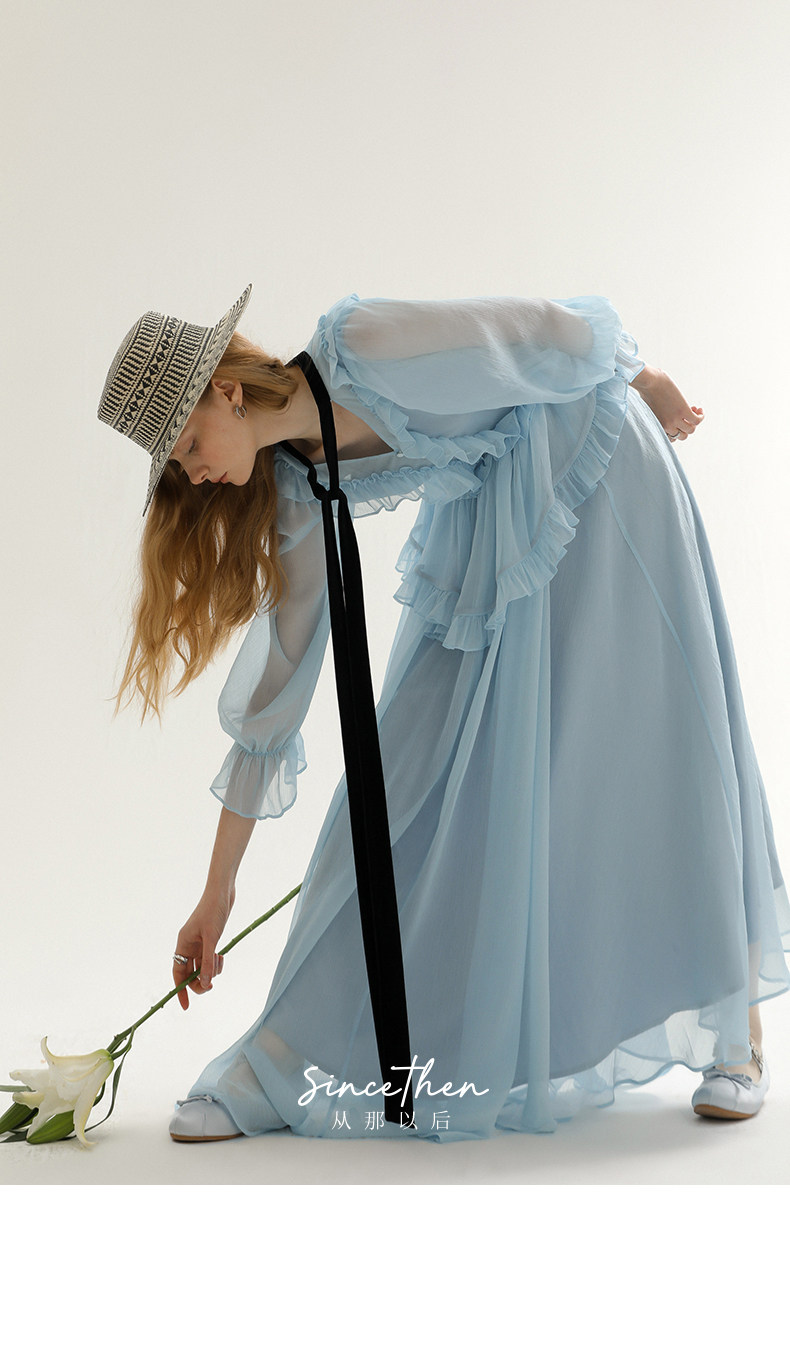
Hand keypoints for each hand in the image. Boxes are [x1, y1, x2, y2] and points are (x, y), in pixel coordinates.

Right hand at [172, 886, 234, 1010]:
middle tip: (212, 984)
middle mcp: (188, 946)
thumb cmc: (214, 911)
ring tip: (220, 959)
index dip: (180, 990)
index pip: (177, 974)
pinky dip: (216, 963)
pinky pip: (210, 960)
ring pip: (202, 968)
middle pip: (190, 974)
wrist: (223, 892)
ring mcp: (199, 944)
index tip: (185, 1006)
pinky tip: (222, 955)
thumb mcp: (211, 938)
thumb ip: (207, 962)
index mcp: (183, 944)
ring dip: (211, 970)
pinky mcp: (210, 941)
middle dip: (201, 981)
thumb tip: (205, 983)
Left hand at [631, 365, 703, 441]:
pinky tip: (699, 409)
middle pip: (682, 436)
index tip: (679, 419)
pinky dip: (701, 416)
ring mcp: (675, 420)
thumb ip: (658, 414)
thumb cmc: (647, 390)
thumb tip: (665, 410)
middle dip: (686, 426)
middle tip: (687, 414)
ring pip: (691, 430)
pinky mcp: (683, 411)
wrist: (649, 382)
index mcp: (658, 426)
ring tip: (694, 410)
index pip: (671, 438)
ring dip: (695, 421)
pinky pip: (697, 420)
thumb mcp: (651, 407)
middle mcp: (666, 426)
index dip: (678, 429)